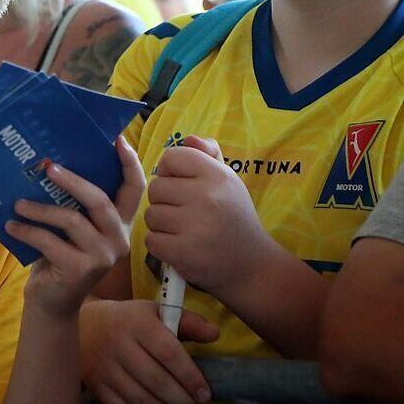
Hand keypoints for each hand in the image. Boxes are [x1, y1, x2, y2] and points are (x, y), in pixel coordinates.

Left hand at [7, 136, 145, 317]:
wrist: (52, 301)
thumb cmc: (59, 254)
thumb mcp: (72, 227)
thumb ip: (74, 202)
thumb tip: (50, 161)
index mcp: (120, 223)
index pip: (135, 189)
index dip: (130, 163)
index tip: (118, 139)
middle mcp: (119, 239)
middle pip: (100, 200)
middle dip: (73, 181)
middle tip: (48, 168)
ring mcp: (103, 256)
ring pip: (72, 220)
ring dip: (40, 208)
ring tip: (17, 203)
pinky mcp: (82, 270)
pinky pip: (51, 242)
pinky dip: (28, 231)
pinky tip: (11, 225)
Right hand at [79, 298, 217, 403]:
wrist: (84, 328)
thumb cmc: (130, 321)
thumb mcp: (157, 312)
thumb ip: (188, 322)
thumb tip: (215, 334)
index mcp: (137, 323)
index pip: (168, 353)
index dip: (189, 377)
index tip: (207, 395)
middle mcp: (119, 346)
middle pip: (155, 381)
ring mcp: (106, 370)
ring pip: (142, 400)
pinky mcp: (99, 389)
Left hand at [144, 136, 269, 294]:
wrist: (252, 264)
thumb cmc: (234, 216)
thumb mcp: (228, 180)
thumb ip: (207, 155)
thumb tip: (188, 138)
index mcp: (217, 175)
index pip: (171, 158)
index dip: (170, 171)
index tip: (182, 185)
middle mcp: (207, 197)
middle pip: (156, 187)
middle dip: (164, 201)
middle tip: (184, 212)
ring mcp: (195, 226)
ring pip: (151, 215)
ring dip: (162, 224)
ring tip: (184, 229)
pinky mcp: (184, 252)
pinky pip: (151, 240)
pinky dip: (161, 245)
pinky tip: (180, 246)